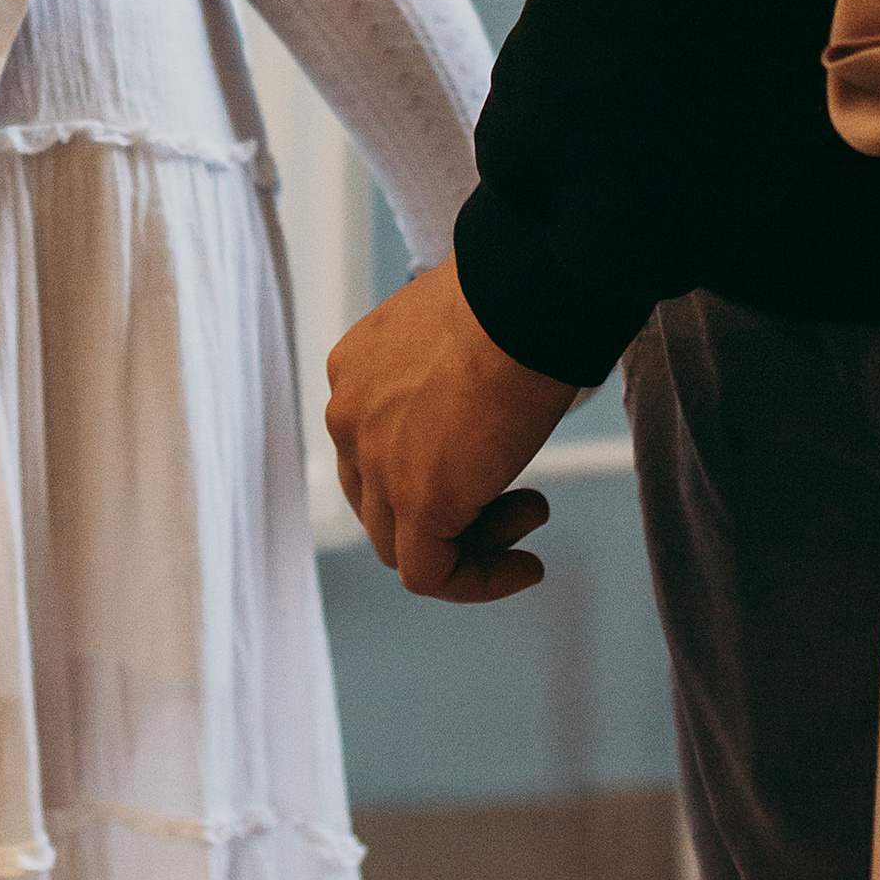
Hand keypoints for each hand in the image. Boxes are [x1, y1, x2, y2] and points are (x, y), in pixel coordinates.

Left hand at [325, 255, 571, 599]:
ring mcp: (374, 460)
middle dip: (448, 512)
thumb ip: (436, 387)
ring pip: (401, 544)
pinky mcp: (416, 499)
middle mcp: (347, 416)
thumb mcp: (452, 340)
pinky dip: (477, 581)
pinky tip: (527, 567)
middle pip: (380, 502)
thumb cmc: (511, 304)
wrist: (525, 298)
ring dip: (471, 544)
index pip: (373, 452)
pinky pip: (429, 574)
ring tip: (531, 513)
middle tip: (515, 499)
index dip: (430, 473)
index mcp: (353, 372)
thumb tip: (469, 426)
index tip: (488, 470)